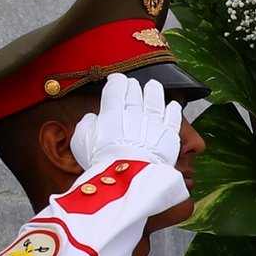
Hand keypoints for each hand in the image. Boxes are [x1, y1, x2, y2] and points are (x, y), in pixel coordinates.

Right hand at [70, 73, 184, 170]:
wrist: (128, 176)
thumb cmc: (102, 162)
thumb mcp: (81, 142)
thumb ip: (85, 126)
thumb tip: (91, 118)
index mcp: (112, 112)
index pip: (116, 88)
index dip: (116, 81)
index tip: (116, 80)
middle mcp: (134, 113)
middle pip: (135, 92)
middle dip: (132, 86)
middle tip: (132, 84)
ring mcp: (154, 123)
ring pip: (156, 100)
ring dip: (154, 91)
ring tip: (153, 86)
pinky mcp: (170, 136)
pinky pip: (173, 118)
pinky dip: (173, 110)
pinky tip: (173, 106)